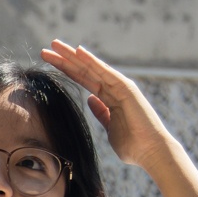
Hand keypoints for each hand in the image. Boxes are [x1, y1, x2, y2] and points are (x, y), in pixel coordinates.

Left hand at [41, 39, 197, 196]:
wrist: (151, 152)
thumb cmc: (133, 146)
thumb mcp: (110, 127)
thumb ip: (101, 112)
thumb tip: (90, 99)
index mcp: (109, 98)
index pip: (83, 80)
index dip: (66, 70)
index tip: (49, 62)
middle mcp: (114, 89)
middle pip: (84, 71)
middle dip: (65, 59)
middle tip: (46, 48)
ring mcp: (120, 87)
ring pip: (91, 68)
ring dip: (73, 55)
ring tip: (54, 44)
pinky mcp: (125, 88)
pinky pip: (105, 72)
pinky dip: (92, 61)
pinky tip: (78, 51)